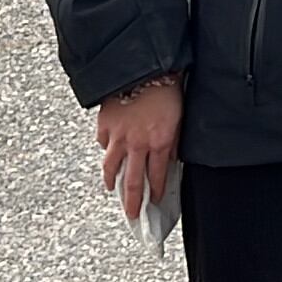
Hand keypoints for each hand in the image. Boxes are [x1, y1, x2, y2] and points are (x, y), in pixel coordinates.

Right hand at [96, 76, 182, 224]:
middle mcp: (137, 144)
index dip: (157, 192)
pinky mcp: (104, 123)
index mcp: (159, 143)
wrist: (144, 66)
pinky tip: (108, 151)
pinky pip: (103, 142)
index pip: (157, 177)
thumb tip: (169, 158)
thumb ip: (172, 141)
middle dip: (132, 202)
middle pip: (133, 181)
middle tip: (132, 215)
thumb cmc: (166, 88)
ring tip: (112, 188)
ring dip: (111, 181)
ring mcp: (118, 135)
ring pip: (111, 167)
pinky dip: (105, 148)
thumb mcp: (179, 118)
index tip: (155, 201)